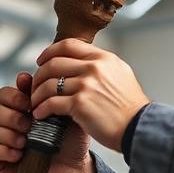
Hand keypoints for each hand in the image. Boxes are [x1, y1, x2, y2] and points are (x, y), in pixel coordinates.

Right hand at [0, 72, 92, 172]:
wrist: (74, 167)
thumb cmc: (70, 139)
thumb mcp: (65, 113)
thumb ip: (47, 93)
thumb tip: (27, 76)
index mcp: (21, 110)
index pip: (4, 94)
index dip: (13, 95)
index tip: (29, 102)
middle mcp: (9, 124)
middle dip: (12, 116)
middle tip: (29, 124)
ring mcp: (2, 143)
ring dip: (8, 135)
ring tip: (26, 142)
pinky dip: (3, 151)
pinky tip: (19, 154)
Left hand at [31, 39, 149, 152]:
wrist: (138, 127)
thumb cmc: (130, 106)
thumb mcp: (121, 74)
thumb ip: (102, 65)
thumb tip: (83, 61)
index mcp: (103, 58)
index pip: (68, 45)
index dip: (49, 52)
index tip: (41, 61)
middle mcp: (94, 68)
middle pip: (53, 63)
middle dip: (39, 75)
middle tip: (35, 86)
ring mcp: (86, 85)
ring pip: (48, 84)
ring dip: (37, 94)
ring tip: (35, 103)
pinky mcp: (80, 104)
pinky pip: (51, 103)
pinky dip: (41, 109)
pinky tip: (40, 114)